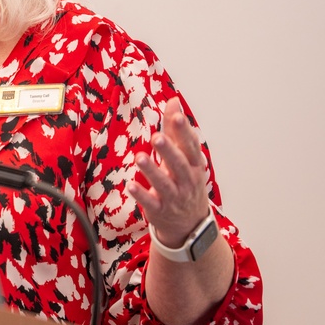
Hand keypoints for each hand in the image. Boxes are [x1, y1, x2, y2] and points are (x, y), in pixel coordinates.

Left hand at [128, 96, 210, 247]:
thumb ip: (176, 130)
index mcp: (193, 164)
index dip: (184, 132)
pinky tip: (131, 185)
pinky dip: (141, 194)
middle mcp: (186, 180)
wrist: (190, 223)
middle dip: (169, 150)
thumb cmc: (185, 182)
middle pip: (179, 164)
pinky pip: (151, 202)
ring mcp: (174, 197)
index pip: (190, 146)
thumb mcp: (185, 156)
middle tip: (157, 137)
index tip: (177, 117)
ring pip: (164, 184)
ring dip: (152, 171)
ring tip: (139, 157)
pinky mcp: (160, 210)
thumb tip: (173, 101)